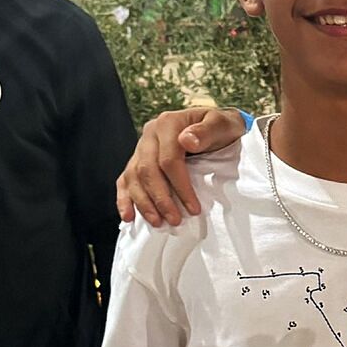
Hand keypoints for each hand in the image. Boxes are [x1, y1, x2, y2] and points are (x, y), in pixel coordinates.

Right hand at [116, 107, 245, 226]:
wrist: (216, 125)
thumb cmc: (221, 127)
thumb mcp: (222, 124)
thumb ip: (206, 131)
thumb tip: (187, 141)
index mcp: (168, 123)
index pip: (168, 159)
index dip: (180, 186)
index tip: (193, 208)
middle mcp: (150, 134)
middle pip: (148, 170)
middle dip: (161, 199)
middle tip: (175, 220)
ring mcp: (142, 147)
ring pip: (134, 177)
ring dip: (144, 203)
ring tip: (158, 222)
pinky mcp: (138, 159)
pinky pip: (125, 179)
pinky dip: (125, 199)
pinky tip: (129, 216)